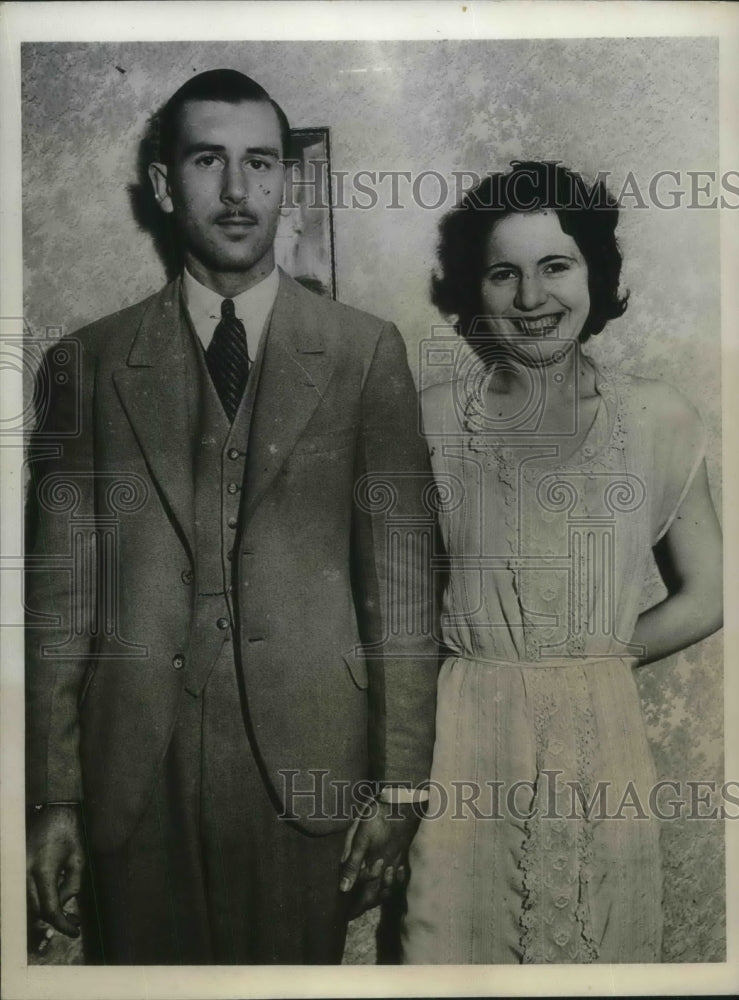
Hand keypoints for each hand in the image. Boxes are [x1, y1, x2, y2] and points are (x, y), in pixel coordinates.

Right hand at [26, 805, 84, 936]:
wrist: (53, 811)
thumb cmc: (69, 833)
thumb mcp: (78, 860)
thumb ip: (72, 886)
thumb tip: (64, 906)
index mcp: (43, 870)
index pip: (49, 909)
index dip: (62, 924)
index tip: (75, 931)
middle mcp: (25, 873)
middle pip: (36, 910)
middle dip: (55, 919)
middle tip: (73, 921)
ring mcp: (18, 871)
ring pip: (29, 904)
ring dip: (46, 911)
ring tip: (66, 911)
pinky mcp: (17, 869)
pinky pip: (26, 893)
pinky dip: (39, 900)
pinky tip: (54, 898)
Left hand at [338, 800, 420, 917]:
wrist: (404, 800)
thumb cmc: (379, 813)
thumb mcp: (360, 833)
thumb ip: (352, 859)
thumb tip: (344, 886)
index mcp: (373, 863)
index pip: (361, 892)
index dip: (353, 904)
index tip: (345, 914)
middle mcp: (386, 868)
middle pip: (374, 894)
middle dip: (363, 906)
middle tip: (353, 914)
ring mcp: (397, 861)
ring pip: (388, 887)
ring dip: (377, 897)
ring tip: (368, 904)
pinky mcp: (405, 854)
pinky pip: (399, 877)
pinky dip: (393, 885)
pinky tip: (389, 886)